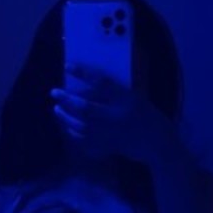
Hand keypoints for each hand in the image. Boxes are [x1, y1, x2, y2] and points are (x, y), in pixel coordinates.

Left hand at [51, 66, 175, 164]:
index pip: (101, 83)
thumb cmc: (150, 117)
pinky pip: (85, 140)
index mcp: (126, 100)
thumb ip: (116, 92)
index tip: (67, 66)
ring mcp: (110, 133)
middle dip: (67, 99)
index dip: (83, 73)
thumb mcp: (137, 98)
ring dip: (66, 117)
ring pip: (81, 125)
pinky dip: (74, 133)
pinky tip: (67, 127)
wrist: (158, 145)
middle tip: (54, 93)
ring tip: (56, 109)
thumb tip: (91, 85)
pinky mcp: (107, 146)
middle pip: (85, 107)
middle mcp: (116, 116)